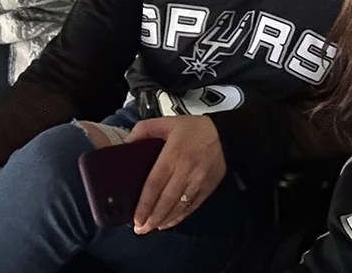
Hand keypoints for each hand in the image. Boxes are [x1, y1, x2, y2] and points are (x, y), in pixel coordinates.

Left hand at [127, 116, 225, 233]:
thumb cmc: (192, 129)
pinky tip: (167, 223)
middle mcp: (187, 170)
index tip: (136, 218)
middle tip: (139, 229)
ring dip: (164, 220)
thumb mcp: (166, 122)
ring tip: (151, 228)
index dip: (145, 204)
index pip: (155, 184)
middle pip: (166, 200)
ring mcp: (199, 181)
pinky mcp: (208, 188)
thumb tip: (126, 143)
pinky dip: (179, 217)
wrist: (225, 134)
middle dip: (152, 218)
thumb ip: (144, 130)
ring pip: (179, 207)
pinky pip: (192, 207)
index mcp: (174, 154)